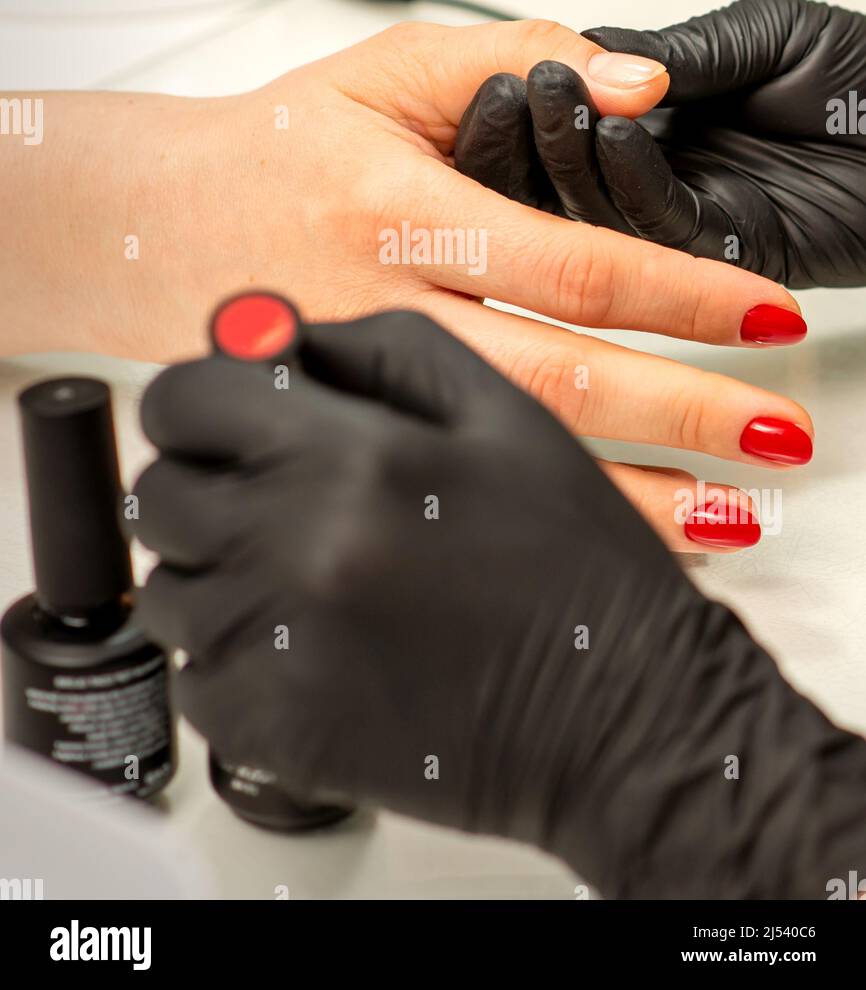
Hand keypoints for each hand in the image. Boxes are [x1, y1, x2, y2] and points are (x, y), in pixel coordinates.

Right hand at [4, 19, 812, 549]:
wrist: (150, 223)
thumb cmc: (273, 146)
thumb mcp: (390, 66)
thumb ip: (521, 53)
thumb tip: (641, 83)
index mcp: (402, 211)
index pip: (572, 266)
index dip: (681, 295)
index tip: (766, 315)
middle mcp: (383, 310)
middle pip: (558, 383)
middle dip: (684, 414)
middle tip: (779, 437)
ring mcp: (360, 388)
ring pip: (509, 456)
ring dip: (631, 494)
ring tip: (732, 517)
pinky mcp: (342, 432)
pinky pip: (456, 484)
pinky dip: (542, 513)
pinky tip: (611, 531)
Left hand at [133, 311, 865, 897]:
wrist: (627, 718)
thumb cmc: (578, 568)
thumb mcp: (504, 412)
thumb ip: (378, 348)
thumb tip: (274, 336)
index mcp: (350, 455)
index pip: (187, 399)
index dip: (207, 402)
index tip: (232, 419)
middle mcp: (296, 548)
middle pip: (159, 494)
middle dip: (209, 486)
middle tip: (278, 501)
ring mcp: (278, 648)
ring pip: (171, 591)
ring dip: (221, 576)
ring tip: (310, 580)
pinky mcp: (276, 733)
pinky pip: (195, 680)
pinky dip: (237, 661)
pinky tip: (315, 646)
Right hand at [456, 0, 865, 286]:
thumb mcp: (761, 35)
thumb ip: (676, 53)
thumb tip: (590, 59)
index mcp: (662, 119)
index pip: (568, 119)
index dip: (530, 98)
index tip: (504, 66)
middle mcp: (666, 175)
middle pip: (562, 177)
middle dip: (530, 137)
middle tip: (511, 91)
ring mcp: (692, 218)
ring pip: (597, 213)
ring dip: (570, 160)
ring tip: (554, 104)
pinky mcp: (729, 256)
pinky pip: (664, 231)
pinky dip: (633, 187)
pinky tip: (619, 140)